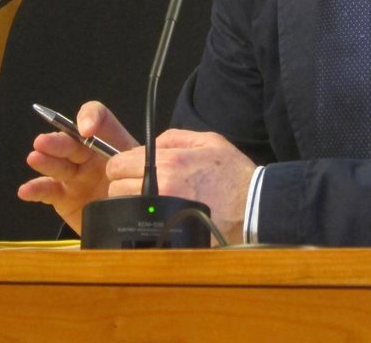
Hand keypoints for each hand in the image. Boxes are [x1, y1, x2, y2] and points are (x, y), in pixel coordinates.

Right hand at [17, 101, 138, 233]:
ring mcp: (73, 176)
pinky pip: (48, 191)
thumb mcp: (145, 169)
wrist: (129, 221)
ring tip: (36, 157)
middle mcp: (87, 155)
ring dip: (45, 160)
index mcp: (107, 141)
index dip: (90, 118)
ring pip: (56, 164)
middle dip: (58, 141)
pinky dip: (35, 189)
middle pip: (70, 142)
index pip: (97, 118)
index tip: (88, 129)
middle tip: (46, 141)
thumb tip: (148, 153)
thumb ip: (144, 158)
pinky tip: (27, 189)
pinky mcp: (63, 197)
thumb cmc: (136, 189)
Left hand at [106, 129, 256, 245]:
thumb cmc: (234, 174)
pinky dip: (143, 222)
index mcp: (168, 162)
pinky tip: (158, 216)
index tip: (132, 168)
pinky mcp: (167, 233)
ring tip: (150, 201)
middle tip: (141, 185)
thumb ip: (174, 137)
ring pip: (124, 208)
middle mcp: (161, 188)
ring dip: (131, 203)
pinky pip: (139, 226)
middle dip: (125, 184)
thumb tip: (149, 144)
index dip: (123, 164)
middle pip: (116, 187)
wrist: (254, 207)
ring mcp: (162, 214)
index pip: (119, 163)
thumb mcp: (209, 141)